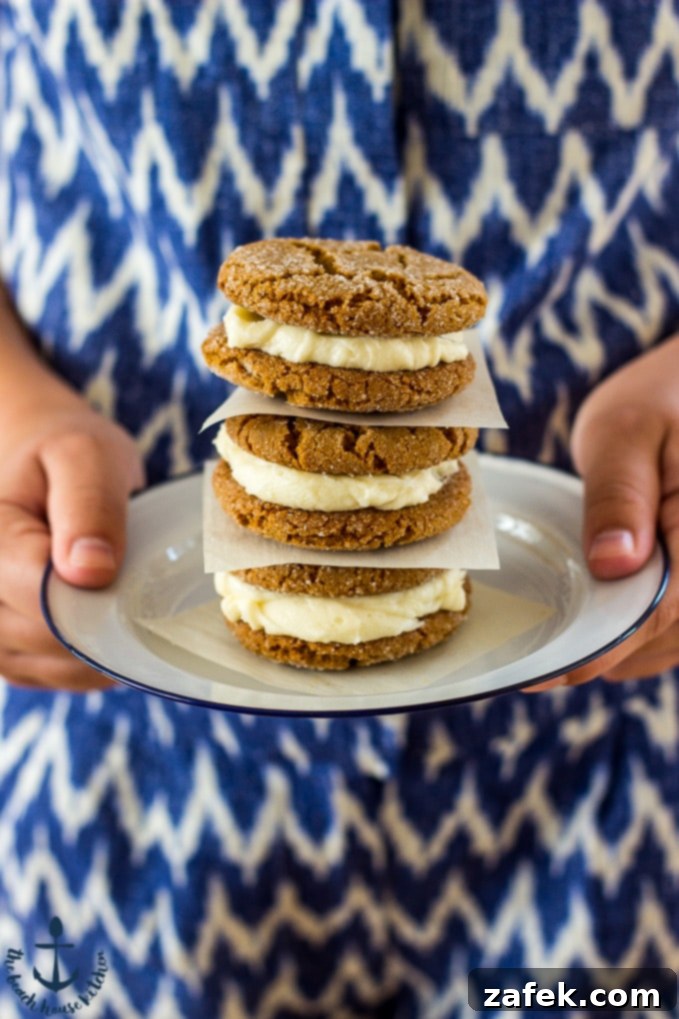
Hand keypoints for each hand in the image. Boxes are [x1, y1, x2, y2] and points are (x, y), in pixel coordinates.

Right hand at [0, 404, 143, 690]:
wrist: (36, 460)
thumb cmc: (63, 452)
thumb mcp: (86, 454)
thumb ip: (89, 506)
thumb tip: (90, 571)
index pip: (39, 591)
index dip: (93, 593)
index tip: (125, 572)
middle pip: (42, 634)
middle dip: (100, 618)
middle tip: (131, 579)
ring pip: (44, 663)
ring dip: (96, 646)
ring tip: (119, 599)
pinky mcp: (2, 647)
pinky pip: (47, 674)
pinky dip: (88, 662)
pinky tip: (107, 627)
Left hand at [526, 337, 678, 690]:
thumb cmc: (663, 397)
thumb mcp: (627, 430)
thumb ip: (618, 496)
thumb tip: (614, 564)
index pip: (665, 608)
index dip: (607, 645)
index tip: (552, 669)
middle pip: (673, 633)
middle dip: (611, 655)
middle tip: (542, 669)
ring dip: (629, 652)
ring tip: (564, 658)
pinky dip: (646, 634)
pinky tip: (604, 636)